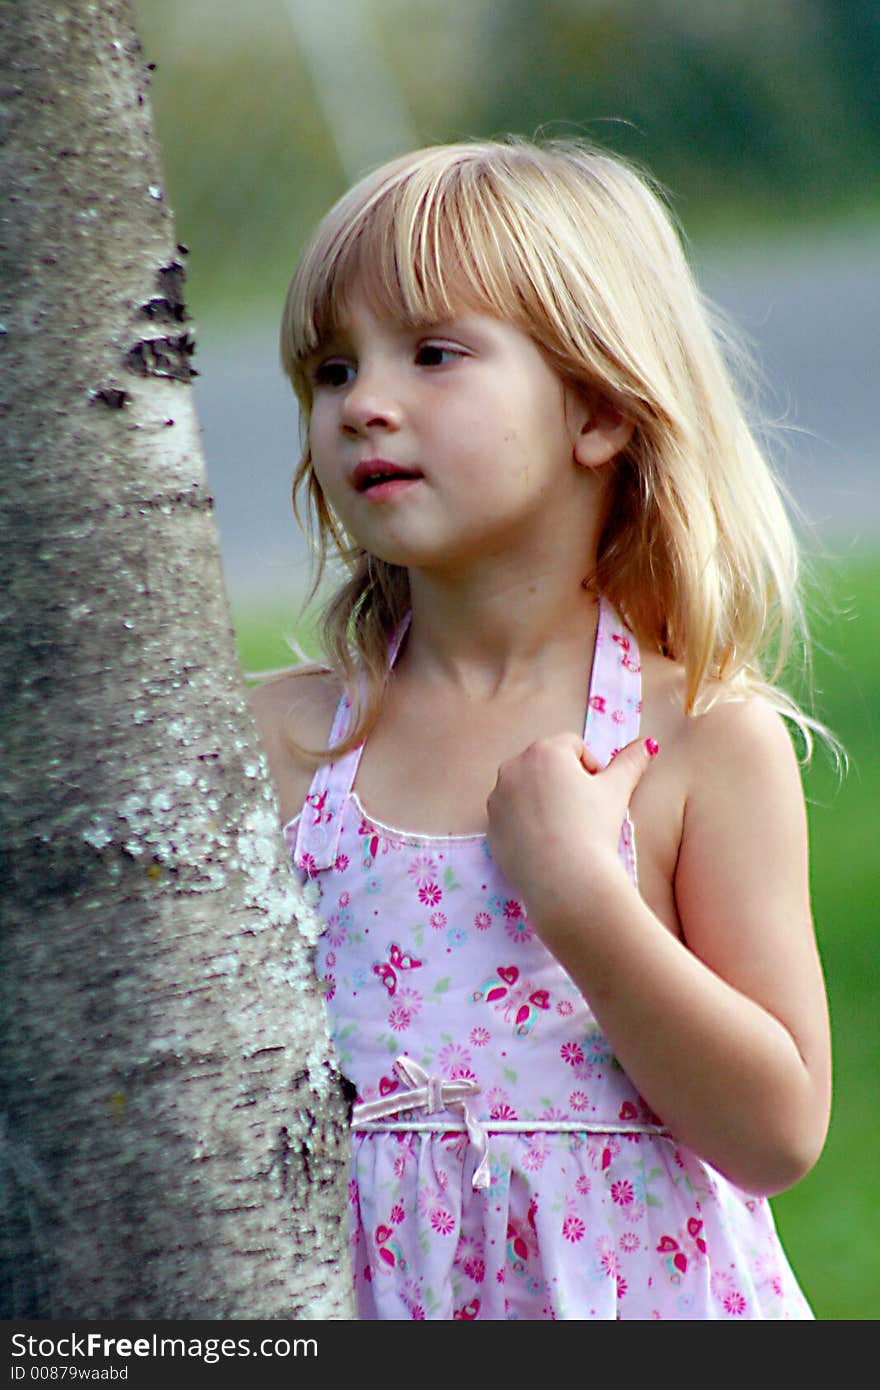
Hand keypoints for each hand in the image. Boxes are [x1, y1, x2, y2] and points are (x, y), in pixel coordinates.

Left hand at [486, 733, 658, 936]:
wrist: (565, 880)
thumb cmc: (593, 828)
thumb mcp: (617, 791)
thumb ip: (631, 762)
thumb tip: (649, 743)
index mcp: (544, 752)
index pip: (572, 747)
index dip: (590, 768)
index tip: (597, 795)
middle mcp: (513, 768)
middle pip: (545, 765)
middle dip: (564, 782)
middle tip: (582, 812)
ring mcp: (498, 798)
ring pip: (526, 790)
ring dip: (543, 800)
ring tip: (563, 828)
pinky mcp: (491, 827)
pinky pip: (511, 817)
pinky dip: (526, 824)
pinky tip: (546, 843)